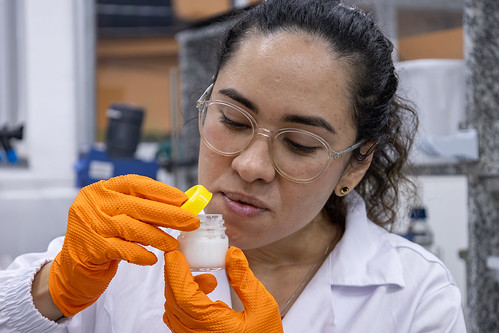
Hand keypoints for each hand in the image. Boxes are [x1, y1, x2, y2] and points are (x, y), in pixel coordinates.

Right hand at [49, 174, 198, 316]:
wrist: (74, 270)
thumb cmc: (103, 239)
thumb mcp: (119, 217)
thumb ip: (142, 209)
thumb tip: (182, 206)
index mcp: (102, 189)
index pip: (135, 183)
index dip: (161, 191)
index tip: (183, 199)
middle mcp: (92, 202)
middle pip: (137, 206)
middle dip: (169, 214)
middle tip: (192, 222)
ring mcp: (88, 224)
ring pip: (131, 227)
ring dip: (157, 236)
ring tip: (175, 244)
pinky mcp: (88, 247)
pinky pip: (121, 249)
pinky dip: (139, 254)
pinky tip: (152, 259)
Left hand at [163, 247, 282, 332]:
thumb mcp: (263, 308)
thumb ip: (245, 280)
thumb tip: (232, 254)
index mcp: (213, 326)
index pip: (183, 296)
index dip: (175, 273)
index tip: (174, 254)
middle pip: (173, 301)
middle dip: (176, 275)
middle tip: (186, 257)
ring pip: (173, 310)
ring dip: (182, 288)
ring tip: (209, 281)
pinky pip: (178, 320)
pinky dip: (184, 302)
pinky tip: (205, 295)